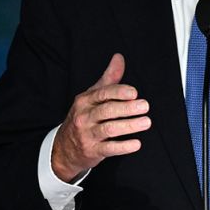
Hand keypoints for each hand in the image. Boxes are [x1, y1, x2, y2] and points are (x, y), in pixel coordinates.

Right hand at [51, 53, 150, 181]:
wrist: (64, 148)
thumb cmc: (83, 118)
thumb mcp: (91, 97)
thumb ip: (108, 79)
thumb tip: (119, 58)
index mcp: (85, 101)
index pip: (102, 94)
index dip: (119, 92)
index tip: (134, 92)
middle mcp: (84, 116)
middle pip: (107, 110)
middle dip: (127, 108)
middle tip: (145, 106)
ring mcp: (87, 134)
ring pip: (109, 129)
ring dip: (129, 126)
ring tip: (146, 122)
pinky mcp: (92, 151)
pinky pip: (109, 148)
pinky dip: (123, 146)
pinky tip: (136, 143)